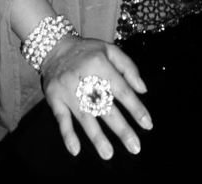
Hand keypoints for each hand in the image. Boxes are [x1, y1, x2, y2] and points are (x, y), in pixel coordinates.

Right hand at [40, 35, 152, 159]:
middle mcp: (84, 78)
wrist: (54, 47)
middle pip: (105, 106)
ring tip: (108, 154)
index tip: (147, 124)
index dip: (135, 107)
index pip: (121, 89)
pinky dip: (67, 134)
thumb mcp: (110, 50)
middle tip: (134, 147)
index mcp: (100, 64)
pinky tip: (75, 149)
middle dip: (121, 128)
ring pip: (84, 116)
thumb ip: (128, 67)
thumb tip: (143, 89)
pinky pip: (61, 118)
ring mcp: (68, 90)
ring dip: (96, 136)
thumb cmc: (88, 51)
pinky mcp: (54, 97)